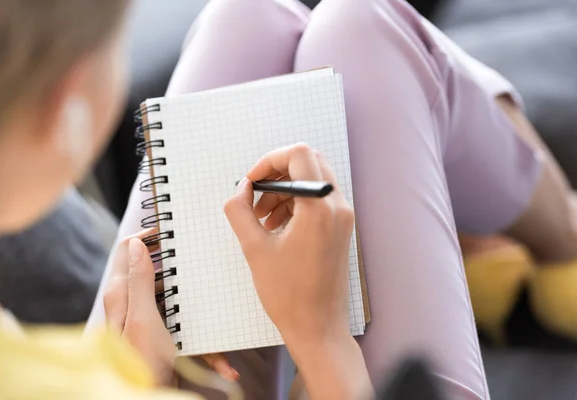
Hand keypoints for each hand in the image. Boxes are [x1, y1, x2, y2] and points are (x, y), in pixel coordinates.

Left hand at [104, 229, 238, 385]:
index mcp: (122, 293)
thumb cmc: (140, 362)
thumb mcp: (142, 318)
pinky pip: (186, 334)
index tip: (173, 230)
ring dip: (200, 314)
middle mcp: (132, 304)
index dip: (148, 235)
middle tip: (203, 260)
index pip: (127, 248)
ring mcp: (148, 322)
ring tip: (221, 309)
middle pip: (158, 272)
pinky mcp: (162, 340)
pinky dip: (206, 349)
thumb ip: (139, 280)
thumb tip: (136, 243)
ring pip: (178, 304)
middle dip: (182, 269)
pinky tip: (225, 365)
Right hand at [223, 143, 353, 344]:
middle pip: (308, 162)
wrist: (318, 328)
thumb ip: (240, 210)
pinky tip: (276, 226)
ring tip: (262, 218)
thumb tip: (242, 187)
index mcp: (319, 208)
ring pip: (312, 179)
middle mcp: (337, 206)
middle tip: (256, 196)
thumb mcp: (253, 249)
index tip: (251, 182)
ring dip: (284, 189)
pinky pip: (318, 199)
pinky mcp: (341, 228)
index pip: (298, 154)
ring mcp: (343, 217)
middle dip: (277, 173)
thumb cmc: (288, 294)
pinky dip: (295, 202)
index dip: (269, 160)